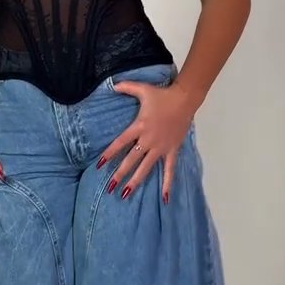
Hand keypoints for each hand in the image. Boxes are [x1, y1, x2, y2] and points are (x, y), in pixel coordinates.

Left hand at [98, 80, 194, 202]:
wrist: (185, 99)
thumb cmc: (163, 95)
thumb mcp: (143, 89)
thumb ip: (126, 87)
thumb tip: (112, 85)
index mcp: (139, 126)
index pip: (121, 142)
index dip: (110, 153)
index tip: (100, 165)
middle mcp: (149, 139)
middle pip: (132, 159)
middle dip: (120, 174)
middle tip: (110, 187)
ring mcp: (161, 147)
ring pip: (147, 168)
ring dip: (137, 181)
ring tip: (126, 194)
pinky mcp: (172, 150)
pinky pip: (169, 170)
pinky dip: (168, 183)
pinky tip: (165, 199)